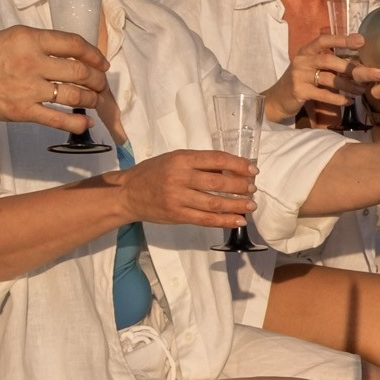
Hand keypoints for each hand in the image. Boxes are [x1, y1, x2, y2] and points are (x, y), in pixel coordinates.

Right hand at [0, 26, 109, 133]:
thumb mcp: (7, 38)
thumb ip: (35, 44)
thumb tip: (62, 54)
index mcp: (29, 39)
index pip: (74, 44)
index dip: (93, 54)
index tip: (101, 62)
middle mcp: (33, 62)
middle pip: (79, 71)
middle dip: (96, 80)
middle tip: (100, 84)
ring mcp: (28, 88)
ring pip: (74, 95)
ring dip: (90, 99)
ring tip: (94, 101)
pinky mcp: (22, 111)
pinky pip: (57, 119)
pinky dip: (75, 123)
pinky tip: (84, 123)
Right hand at [114, 149, 258, 228]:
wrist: (127, 193)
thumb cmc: (153, 172)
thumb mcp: (175, 159)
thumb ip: (199, 164)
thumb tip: (231, 170)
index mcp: (181, 159)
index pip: (216, 160)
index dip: (238, 165)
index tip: (253, 170)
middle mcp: (180, 177)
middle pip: (218, 183)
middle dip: (240, 186)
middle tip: (252, 188)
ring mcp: (178, 198)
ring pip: (214, 204)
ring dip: (237, 205)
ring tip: (251, 205)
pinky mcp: (177, 216)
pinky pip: (205, 220)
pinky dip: (224, 221)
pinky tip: (238, 220)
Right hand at [277, 33, 362, 128]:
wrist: (277, 99)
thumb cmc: (302, 80)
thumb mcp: (313, 67)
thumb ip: (331, 62)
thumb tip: (361, 61)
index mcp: (307, 50)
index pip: (325, 40)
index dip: (342, 39)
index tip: (362, 40)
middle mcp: (302, 59)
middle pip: (330, 60)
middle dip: (354, 67)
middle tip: (376, 73)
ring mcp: (299, 75)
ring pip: (329, 78)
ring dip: (349, 85)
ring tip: (363, 90)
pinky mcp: (298, 91)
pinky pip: (322, 94)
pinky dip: (337, 99)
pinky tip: (349, 102)